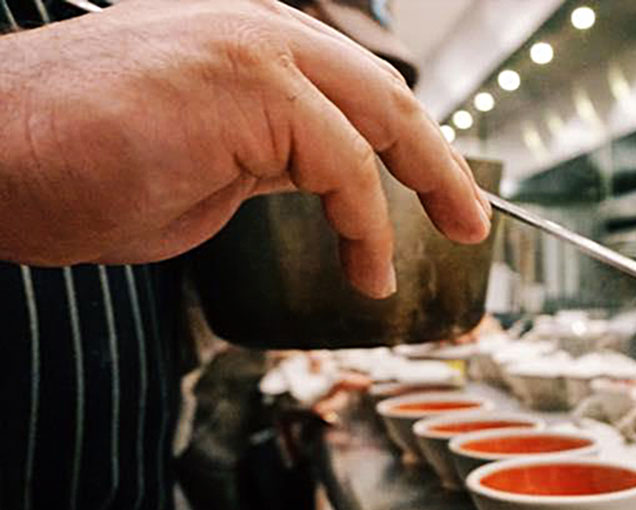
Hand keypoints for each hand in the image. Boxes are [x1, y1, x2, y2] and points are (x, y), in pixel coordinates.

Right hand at [0, 0, 490, 296]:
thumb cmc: (75, 170)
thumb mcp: (205, 165)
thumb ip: (271, 159)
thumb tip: (325, 182)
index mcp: (247, 40)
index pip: (353, 88)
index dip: (408, 143)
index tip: (440, 191)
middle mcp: (256, 28)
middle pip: (385, 93)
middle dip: (439, 162)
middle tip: (471, 217)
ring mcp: (252, 47)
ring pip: (380, 118)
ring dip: (419, 190)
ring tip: (423, 251)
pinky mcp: (248, 84)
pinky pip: (344, 162)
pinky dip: (367, 224)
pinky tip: (367, 268)